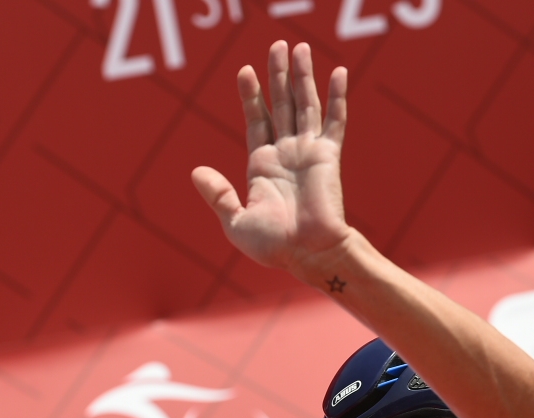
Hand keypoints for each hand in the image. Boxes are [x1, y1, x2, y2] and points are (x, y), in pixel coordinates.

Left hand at [192, 41, 351, 280]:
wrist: (309, 255)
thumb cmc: (274, 247)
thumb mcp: (235, 221)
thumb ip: (218, 195)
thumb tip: (196, 171)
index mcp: (262, 167)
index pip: (256, 121)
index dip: (250, 96)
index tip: (244, 70)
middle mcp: (286, 154)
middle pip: (280, 104)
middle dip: (277, 75)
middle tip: (276, 46)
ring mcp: (308, 152)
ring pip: (304, 104)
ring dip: (301, 76)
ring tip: (298, 47)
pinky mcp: (327, 156)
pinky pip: (334, 120)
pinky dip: (336, 96)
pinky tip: (337, 72)